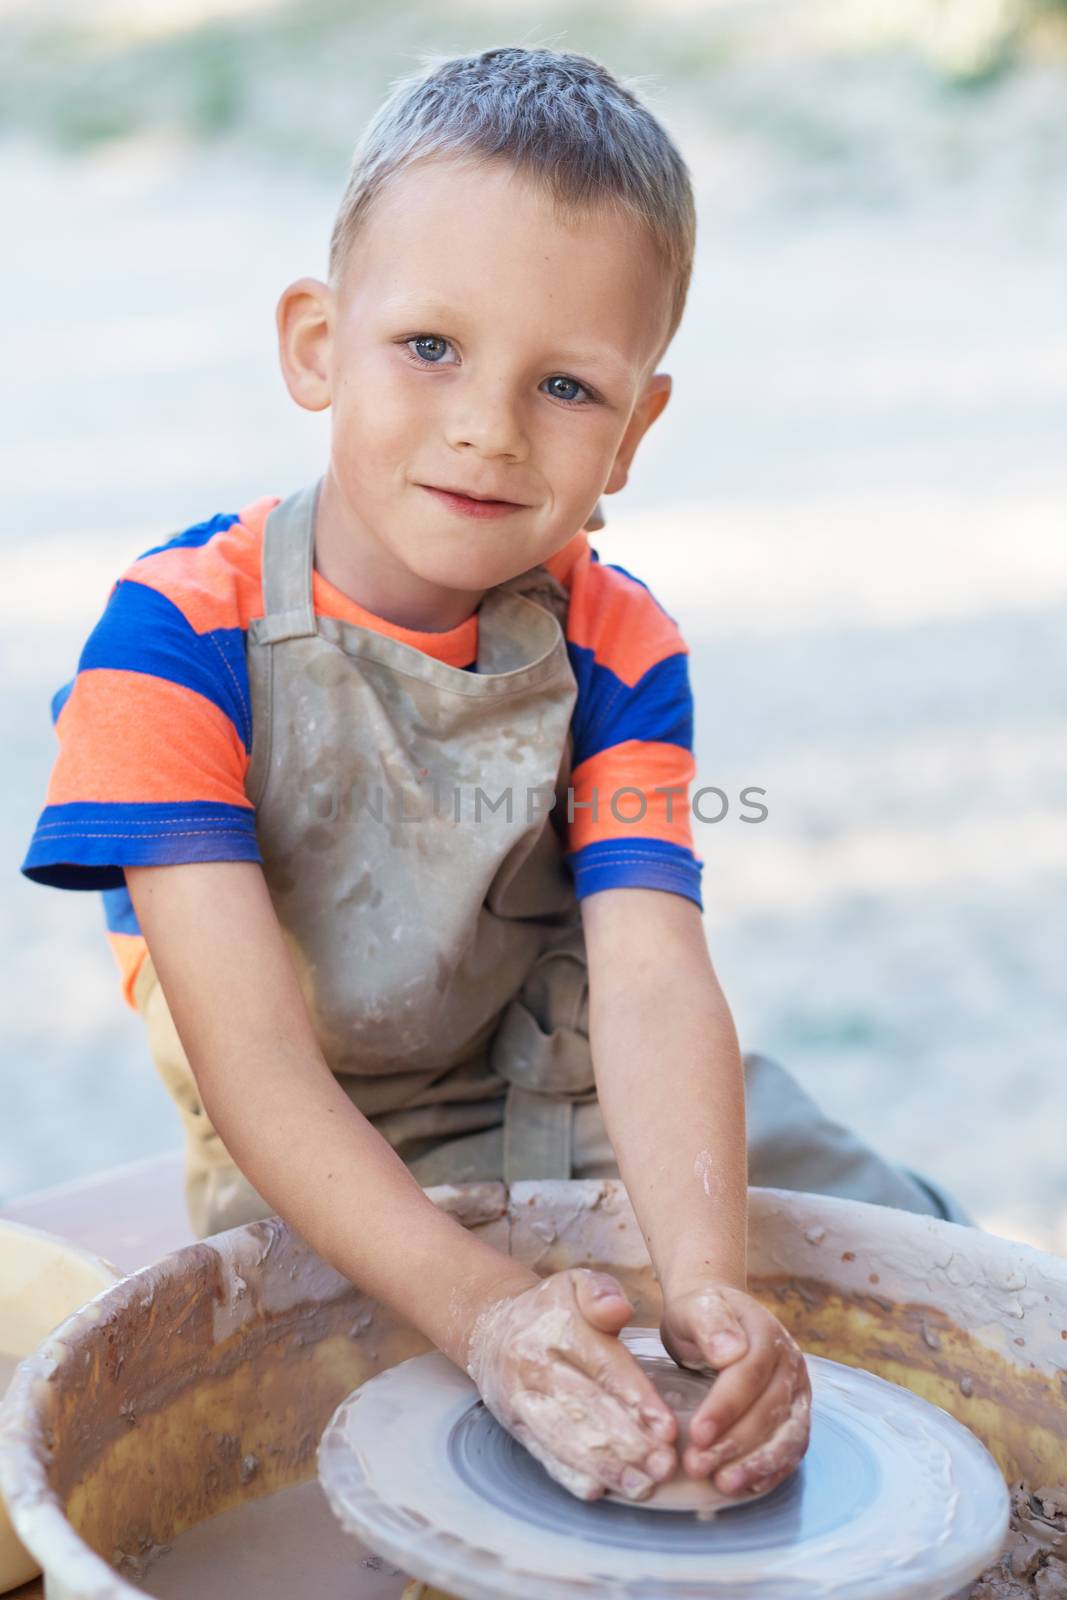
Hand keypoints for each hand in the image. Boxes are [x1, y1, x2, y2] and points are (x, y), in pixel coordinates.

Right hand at [465, 1268, 678, 1501]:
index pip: (603, 1367)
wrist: (492, 1329)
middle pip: (586, 1409)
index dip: (636, 1399)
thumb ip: (601, 1292)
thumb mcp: (575, 1283)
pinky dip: (569, 1476)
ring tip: (642, 1486)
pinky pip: (543, 1454)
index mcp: (558, 1328)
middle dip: (629, 1443)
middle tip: (664, 1466)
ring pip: (565, 1438)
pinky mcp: (516, 1426)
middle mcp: (536, 1366)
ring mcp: (523, 1400)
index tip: (666, 1428)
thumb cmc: (550, 1309)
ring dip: (606, 1467)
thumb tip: (618, 1311)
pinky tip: (597, 1491)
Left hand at [661, 1283, 810, 1497]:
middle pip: (769, 1410)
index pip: (749, 1375)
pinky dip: (772, 1470)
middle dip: (735, 1443)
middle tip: (697, 1466)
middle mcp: (790, 1363)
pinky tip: (747, 1486)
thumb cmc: (700, 1315)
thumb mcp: (695, 1307)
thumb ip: (709, 1323)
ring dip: (757, 1464)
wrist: (717, 1318)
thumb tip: (731, 1351)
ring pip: (788, 1435)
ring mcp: (798, 1391)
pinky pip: (792, 1448)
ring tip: (724, 1484)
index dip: (725, 1407)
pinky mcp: (796, 1415)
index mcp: (766, 1333)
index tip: (697, 1433)